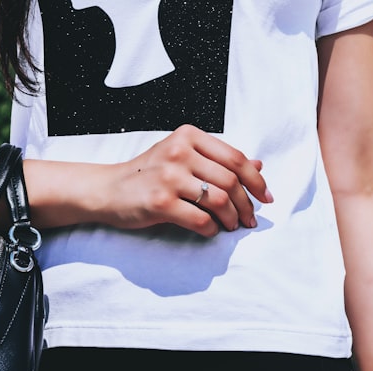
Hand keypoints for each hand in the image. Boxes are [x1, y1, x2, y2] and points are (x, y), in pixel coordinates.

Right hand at [105, 124, 272, 236]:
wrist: (107, 190)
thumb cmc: (147, 175)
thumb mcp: (181, 158)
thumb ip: (216, 160)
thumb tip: (258, 165)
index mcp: (188, 136)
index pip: (235, 158)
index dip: (256, 180)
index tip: (265, 198)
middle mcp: (180, 152)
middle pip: (230, 181)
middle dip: (245, 205)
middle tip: (249, 220)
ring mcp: (169, 177)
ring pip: (218, 200)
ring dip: (231, 218)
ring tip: (232, 226)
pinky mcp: (160, 202)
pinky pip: (200, 219)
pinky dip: (211, 229)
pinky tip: (210, 231)